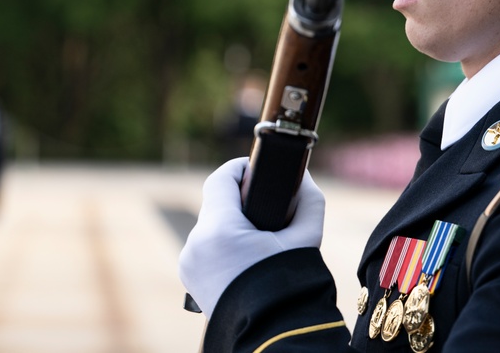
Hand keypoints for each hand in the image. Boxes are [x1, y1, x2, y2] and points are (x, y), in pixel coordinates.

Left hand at [178, 157, 325, 318]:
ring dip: (230, 222)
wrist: (273, 332)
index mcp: (220, 230)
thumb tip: (303, 177)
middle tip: (266, 201)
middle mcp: (197, 243)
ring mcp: (189, 262)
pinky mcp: (189, 277)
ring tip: (258, 231)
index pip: (221, 178)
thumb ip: (310, 200)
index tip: (258, 169)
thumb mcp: (307, 237)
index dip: (240, 167)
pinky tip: (244, 251)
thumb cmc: (290, 284)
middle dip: (239, 198)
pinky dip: (222, 243)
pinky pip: (205, 247)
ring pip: (209, 225)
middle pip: (216, 202)